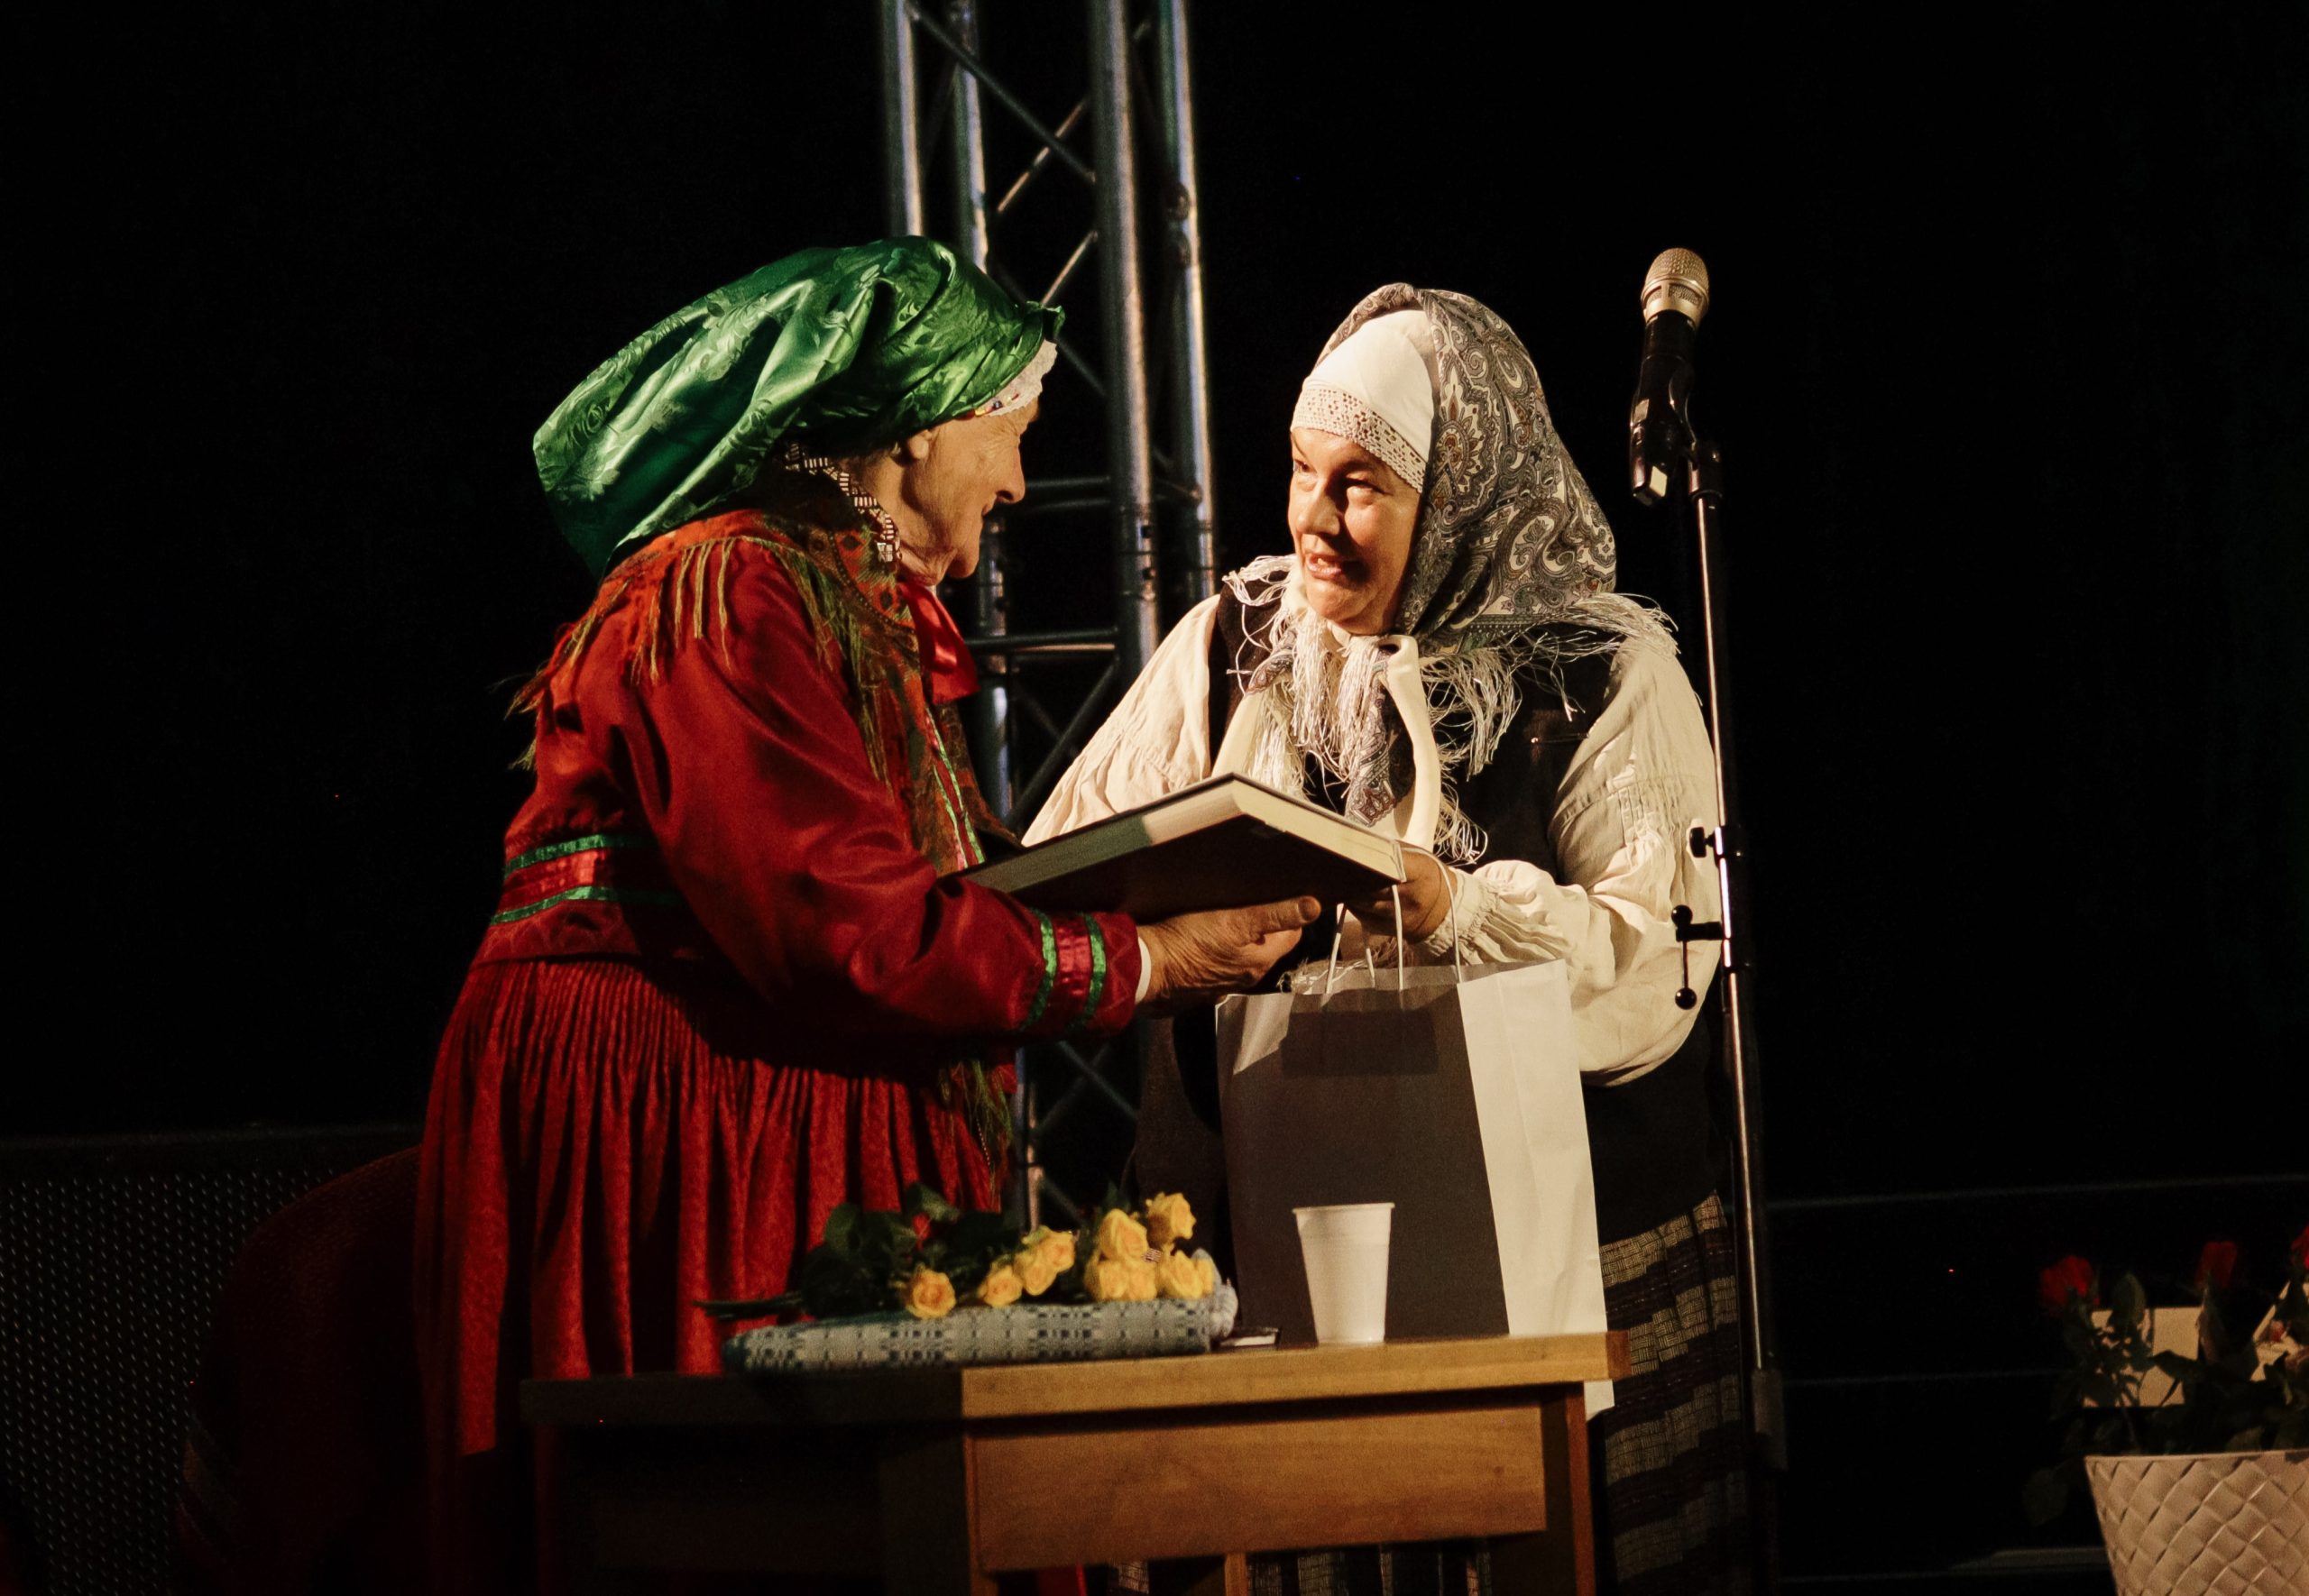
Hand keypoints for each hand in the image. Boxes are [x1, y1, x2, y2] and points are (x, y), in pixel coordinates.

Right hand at [1138, 896, 1320, 1012]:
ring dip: (1238, 939)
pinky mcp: (1199, 985)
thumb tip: (1313, 907)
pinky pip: (1216, 964)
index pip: (1291, 935)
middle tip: (1248, 901)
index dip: (1288, 914)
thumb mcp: (1236, 921)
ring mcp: (1221, 984)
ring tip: (1223, 916)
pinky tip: (1202, 939)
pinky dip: (1216, 952)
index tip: (1277, 896)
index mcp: (1260, 961)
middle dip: (1263, 926)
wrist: (1145, 968)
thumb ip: (1275, 915)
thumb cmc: (1188, 942)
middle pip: (1266, 946)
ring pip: (1241, 956)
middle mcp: (1246, 978)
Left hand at [1347, 850, 1449, 940]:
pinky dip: (1358, 911)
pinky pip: (1368, 920)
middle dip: (1353, 879)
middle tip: (1338, 870)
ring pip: (1366, 905)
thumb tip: (1361, 843)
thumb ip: (1392, 851)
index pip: (1389, 864)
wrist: (1447, 910)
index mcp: (1420, 871)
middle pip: (1372, 887)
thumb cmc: (1428, 876)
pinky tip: (1354, 901)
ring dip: (1351, 896)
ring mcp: (1403, 916)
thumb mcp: (1418, 857)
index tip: (1352, 856)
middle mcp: (1412, 896)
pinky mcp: (1395, 931)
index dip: (1368, 860)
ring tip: (1342, 885)